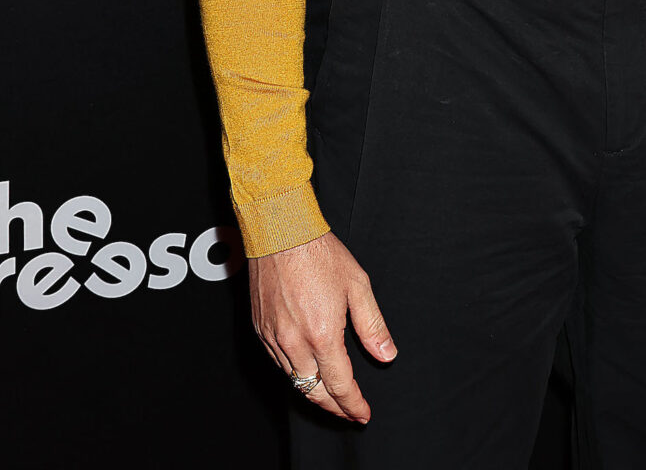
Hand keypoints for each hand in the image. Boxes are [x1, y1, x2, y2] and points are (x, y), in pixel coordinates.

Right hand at [248, 230, 396, 422]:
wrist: (280, 230)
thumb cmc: (318, 252)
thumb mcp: (357, 284)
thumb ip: (372, 325)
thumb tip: (386, 354)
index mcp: (322, 334)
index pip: (340, 385)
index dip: (352, 404)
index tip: (362, 414)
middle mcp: (294, 342)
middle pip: (314, 391)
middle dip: (333, 407)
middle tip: (347, 411)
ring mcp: (273, 337)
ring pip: (293, 379)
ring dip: (313, 391)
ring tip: (329, 394)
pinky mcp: (259, 329)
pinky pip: (277, 362)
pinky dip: (293, 372)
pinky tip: (305, 368)